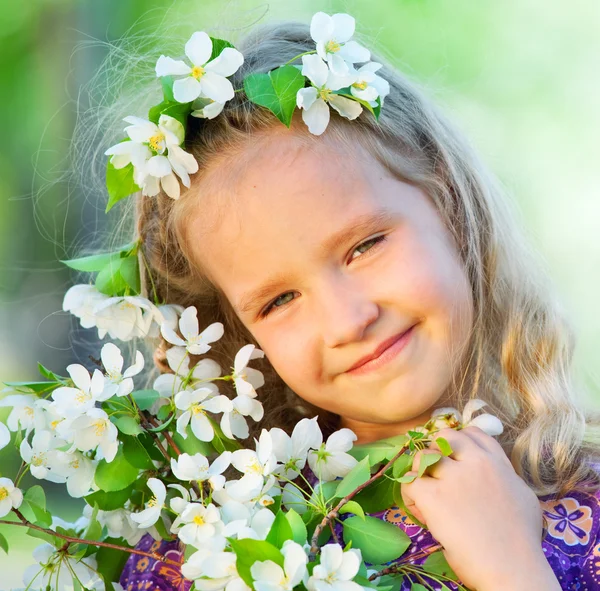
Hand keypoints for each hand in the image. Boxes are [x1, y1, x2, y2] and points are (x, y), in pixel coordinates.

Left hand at [400, 427, 557, 589]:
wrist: (513, 570)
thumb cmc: (522, 543)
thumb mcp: (522, 497)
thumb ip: (505, 478)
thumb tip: (495, 476)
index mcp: (497, 463)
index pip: (471, 433)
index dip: (458, 443)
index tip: (455, 459)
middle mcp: (476, 462)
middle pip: (444, 436)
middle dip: (436, 451)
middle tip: (436, 474)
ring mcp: (454, 477)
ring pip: (422, 456)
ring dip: (419, 473)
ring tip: (425, 492)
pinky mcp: (434, 496)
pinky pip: (409, 482)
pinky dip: (410, 495)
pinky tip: (420, 509)